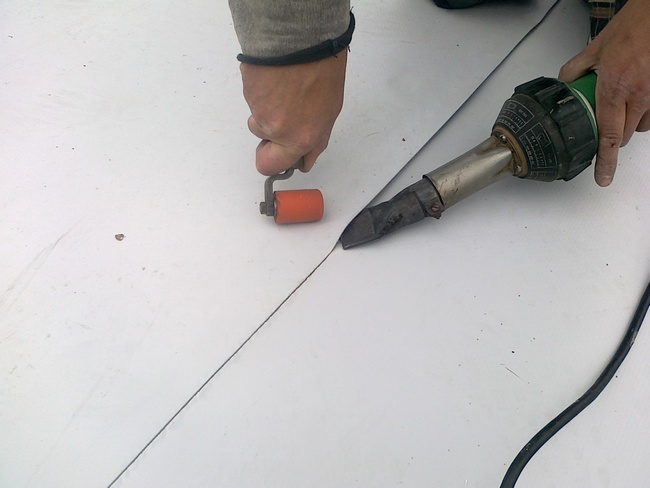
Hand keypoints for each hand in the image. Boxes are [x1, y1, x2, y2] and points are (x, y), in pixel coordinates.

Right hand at [240, 51, 347, 175]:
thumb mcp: (330, 107)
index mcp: (306, 137)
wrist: (299, 38)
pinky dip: (261, 92)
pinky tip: (274, 79)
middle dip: (267, 155)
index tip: (289, 158)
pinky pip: (253, 102)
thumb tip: (307, 149)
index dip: (290, 161)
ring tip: (281, 89)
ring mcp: (263, 116)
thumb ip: (316, 134)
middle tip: (270, 142)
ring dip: (266, 112)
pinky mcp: (248, 98)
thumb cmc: (320, 65)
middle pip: (265, 163)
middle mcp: (283, 132)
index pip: (293, 165)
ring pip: (259, 124)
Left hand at [559, 0, 649, 185]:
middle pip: (623, 135)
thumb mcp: (596, 47)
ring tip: (622, 100)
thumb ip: (576, 69)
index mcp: (615, 88)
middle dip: (612, 134)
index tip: (603, 179)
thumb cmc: (634, 25)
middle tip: (603, 118)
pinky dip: (644, 111)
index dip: (606, 161)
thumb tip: (563, 85)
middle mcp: (638, 95)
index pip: (608, 136)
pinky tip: (637, 94)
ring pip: (641, 126)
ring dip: (629, 122)